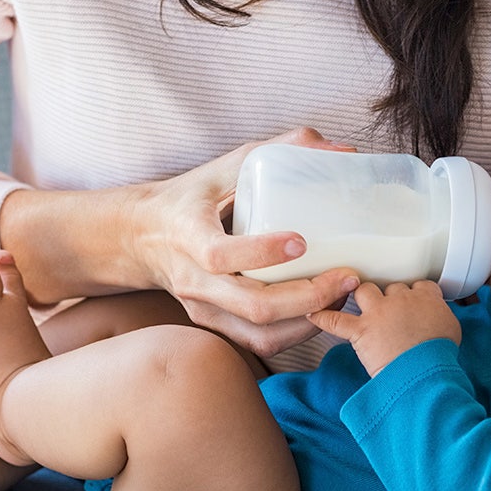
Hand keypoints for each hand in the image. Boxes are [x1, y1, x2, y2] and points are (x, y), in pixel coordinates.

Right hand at [127, 127, 360, 356]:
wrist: (143, 236)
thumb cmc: (192, 197)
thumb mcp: (227, 165)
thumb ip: (282, 148)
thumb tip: (344, 149)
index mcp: (188, 235)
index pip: (220, 255)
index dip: (262, 252)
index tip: (302, 242)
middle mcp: (194, 280)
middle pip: (254, 306)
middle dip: (309, 297)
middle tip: (347, 277)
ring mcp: (203, 308)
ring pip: (261, 333)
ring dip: (309, 321)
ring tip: (342, 296)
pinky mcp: (215, 324)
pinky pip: (259, 342)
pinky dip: (297, 332)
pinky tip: (321, 310)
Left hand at [308, 280, 460, 376]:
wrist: (424, 371)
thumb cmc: (440, 355)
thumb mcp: (452, 329)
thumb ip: (441, 317)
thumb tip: (437, 320)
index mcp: (426, 297)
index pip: (418, 285)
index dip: (414, 293)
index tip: (413, 301)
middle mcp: (400, 299)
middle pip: (390, 287)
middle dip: (389, 297)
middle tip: (389, 311)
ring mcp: (378, 312)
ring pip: (364, 291)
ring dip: (361, 296)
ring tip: (359, 302)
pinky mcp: (361, 330)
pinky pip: (335, 320)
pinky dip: (323, 318)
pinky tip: (314, 315)